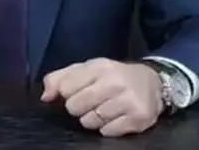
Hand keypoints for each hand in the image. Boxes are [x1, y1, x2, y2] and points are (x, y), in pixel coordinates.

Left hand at [40, 58, 164, 136]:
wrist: (153, 83)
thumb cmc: (114, 76)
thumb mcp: (88, 69)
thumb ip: (61, 78)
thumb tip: (45, 97)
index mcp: (100, 66)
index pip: (65, 87)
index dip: (67, 94)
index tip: (76, 92)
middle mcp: (115, 82)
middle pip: (75, 107)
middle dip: (79, 108)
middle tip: (91, 102)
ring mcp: (128, 101)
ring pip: (90, 122)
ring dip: (93, 119)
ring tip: (104, 109)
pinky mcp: (138, 118)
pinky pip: (107, 132)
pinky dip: (108, 128)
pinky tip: (115, 117)